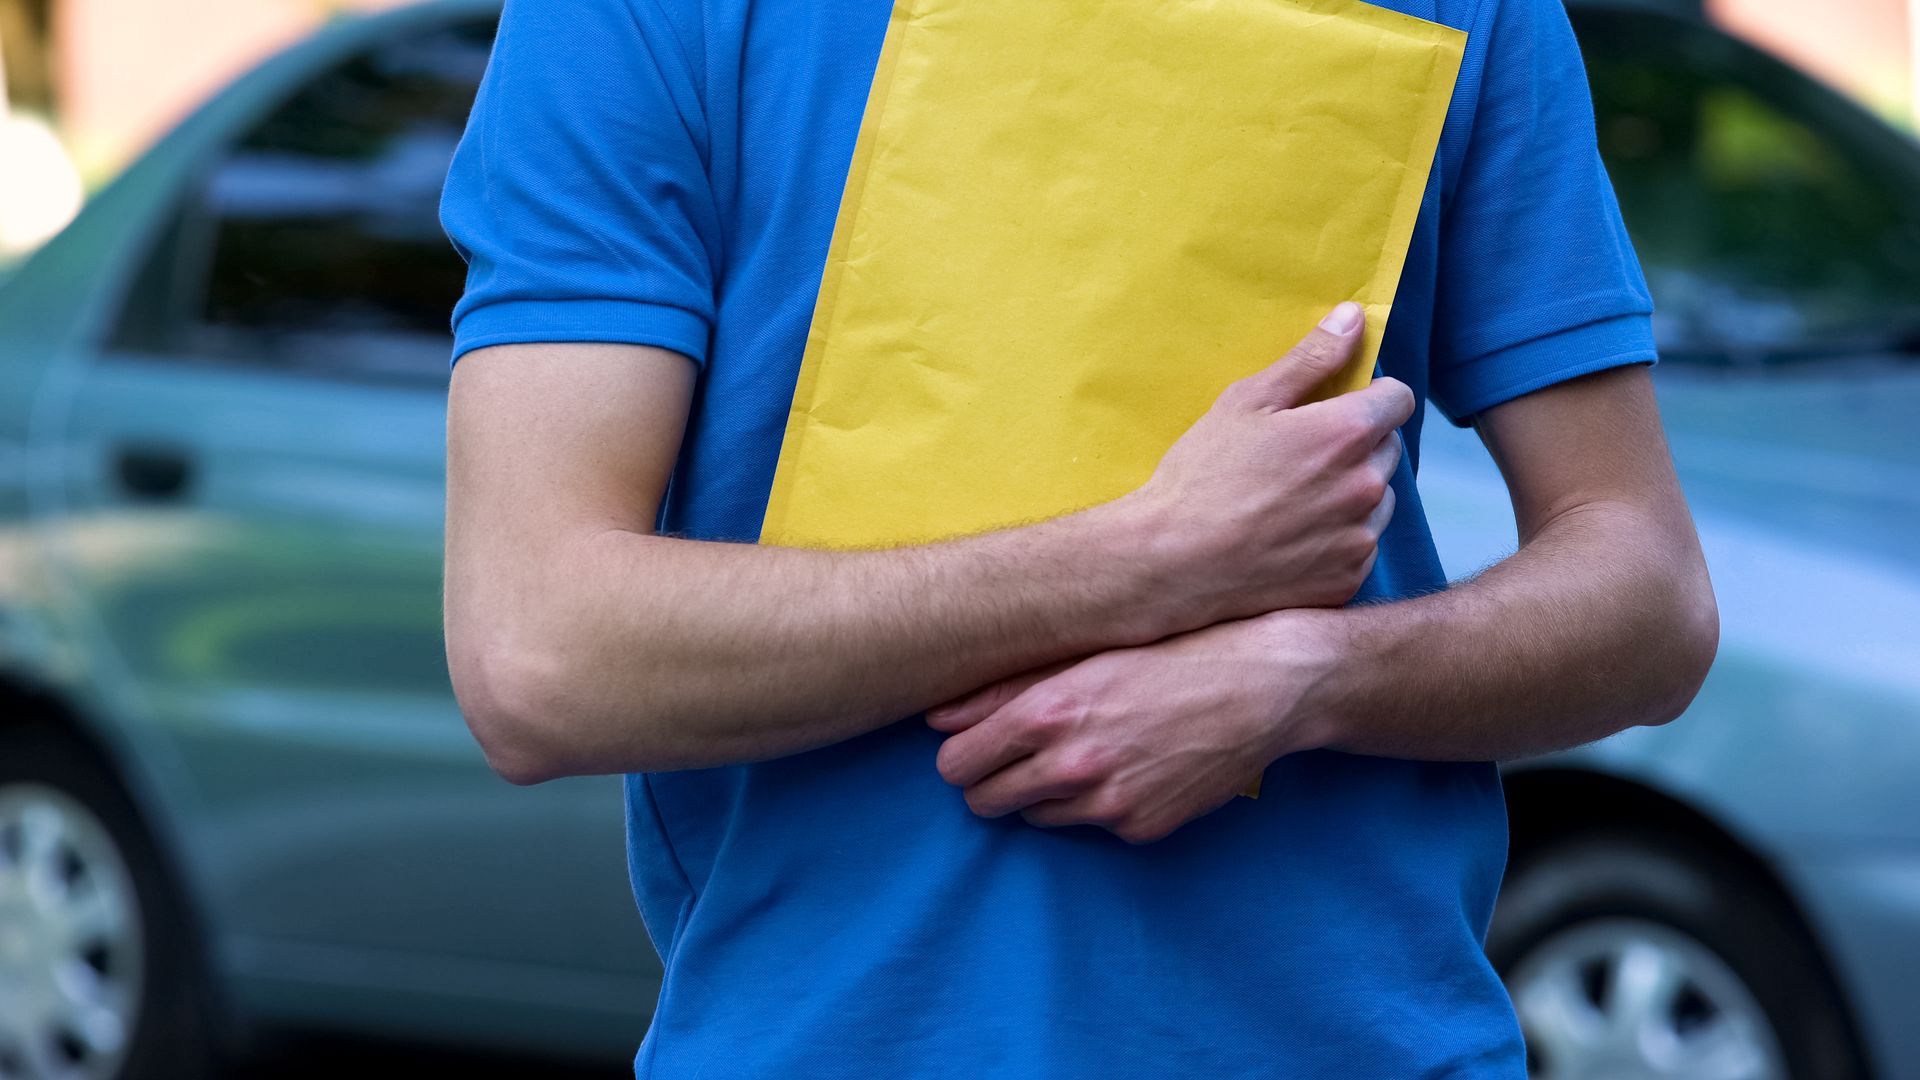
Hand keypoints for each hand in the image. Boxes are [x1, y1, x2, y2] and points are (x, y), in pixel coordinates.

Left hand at [927, 611, 1339, 843]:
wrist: (1259, 688)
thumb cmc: (1168, 657)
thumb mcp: (1084, 658)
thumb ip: (1004, 690)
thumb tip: (937, 718)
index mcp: (1048, 712)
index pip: (958, 764)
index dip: (961, 757)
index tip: (973, 748)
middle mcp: (1071, 763)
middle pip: (985, 802)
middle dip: (992, 781)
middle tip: (1017, 757)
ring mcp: (1107, 802)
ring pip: (1036, 816)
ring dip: (1045, 793)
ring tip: (1084, 753)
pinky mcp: (1140, 828)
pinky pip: (1090, 826)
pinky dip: (1097, 804)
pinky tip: (1128, 766)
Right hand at [1117, 303, 1412, 625]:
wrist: (1173, 562)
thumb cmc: (1202, 476)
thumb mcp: (1247, 402)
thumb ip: (1309, 358)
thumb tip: (1354, 317)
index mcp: (1346, 433)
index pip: (1399, 399)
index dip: (1372, 397)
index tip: (1338, 406)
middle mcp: (1365, 485)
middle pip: (1388, 449)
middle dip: (1356, 446)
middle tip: (1299, 458)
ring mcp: (1360, 537)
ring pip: (1377, 500)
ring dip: (1351, 493)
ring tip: (1292, 501)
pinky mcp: (1348, 579)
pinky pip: (1359, 546)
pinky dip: (1337, 539)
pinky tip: (1291, 538)